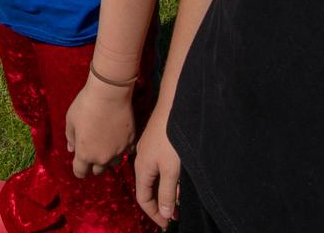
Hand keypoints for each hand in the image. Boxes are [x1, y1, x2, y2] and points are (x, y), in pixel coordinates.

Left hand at [65, 76, 135, 178]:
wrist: (110, 91)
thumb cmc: (86, 104)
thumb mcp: (71, 120)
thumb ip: (70, 137)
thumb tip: (71, 148)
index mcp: (84, 154)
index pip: (80, 172)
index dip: (79, 168)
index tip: (80, 160)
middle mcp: (102, 157)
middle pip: (98, 170)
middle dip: (94, 163)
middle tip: (94, 148)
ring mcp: (118, 150)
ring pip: (114, 163)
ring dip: (110, 158)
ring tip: (108, 144)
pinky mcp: (130, 140)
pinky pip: (127, 151)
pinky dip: (123, 148)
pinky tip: (120, 137)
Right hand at [135, 107, 181, 228]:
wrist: (175, 103)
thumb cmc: (172, 137)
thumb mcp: (171, 170)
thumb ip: (167, 193)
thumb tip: (164, 215)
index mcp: (142, 169)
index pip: (143, 199)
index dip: (155, 214)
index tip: (168, 224)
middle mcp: (142, 159)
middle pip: (148, 188)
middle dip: (162, 203)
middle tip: (177, 213)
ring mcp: (149, 147)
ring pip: (156, 175)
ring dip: (167, 188)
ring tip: (181, 195)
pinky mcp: (157, 138)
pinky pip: (160, 164)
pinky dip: (168, 174)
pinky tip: (180, 174)